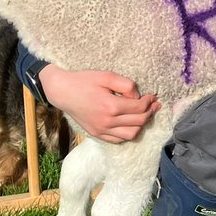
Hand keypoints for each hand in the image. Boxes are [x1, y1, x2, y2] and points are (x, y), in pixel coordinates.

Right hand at [39, 65, 159, 143]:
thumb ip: (126, 85)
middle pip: (139, 122)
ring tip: (143, 114)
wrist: (62, 91)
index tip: (153, 96)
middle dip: (150, 113)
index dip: (150, 102)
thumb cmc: (84, 81)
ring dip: (141, 125)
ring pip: (131, 134)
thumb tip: (138, 96)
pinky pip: (119, 140)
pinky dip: (128, 133)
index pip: (139, 108)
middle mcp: (107, 121)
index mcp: (111, 106)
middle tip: (153, 105)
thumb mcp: (107, 76)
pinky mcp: (97, 134)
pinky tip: (130, 123)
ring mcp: (101, 130)